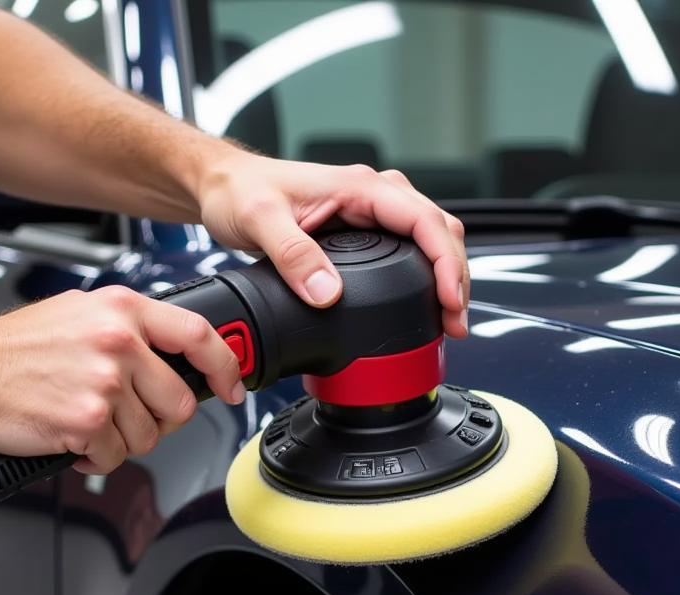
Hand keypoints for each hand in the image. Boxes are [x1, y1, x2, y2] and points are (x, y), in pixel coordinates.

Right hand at [0, 286, 241, 472]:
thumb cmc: (18, 348)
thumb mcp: (81, 314)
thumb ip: (133, 330)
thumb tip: (177, 354)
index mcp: (124, 310)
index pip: (199, 334)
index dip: (227, 366)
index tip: (233, 386)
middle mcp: (119, 342)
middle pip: (181, 402)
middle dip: (159, 420)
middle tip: (128, 415)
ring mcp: (106, 382)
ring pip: (150, 436)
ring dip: (122, 440)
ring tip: (89, 420)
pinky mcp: (89, 420)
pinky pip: (118, 456)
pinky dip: (98, 457)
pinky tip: (74, 436)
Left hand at [198, 151, 469, 338]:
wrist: (222, 187)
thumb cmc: (239, 191)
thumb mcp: (260, 221)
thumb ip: (294, 255)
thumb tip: (328, 293)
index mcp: (359, 188)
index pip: (425, 221)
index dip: (445, 263)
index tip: (448, 300)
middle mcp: (372, 196)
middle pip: (440, 230)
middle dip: (456, 276)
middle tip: (454, 322)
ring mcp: (370, 212)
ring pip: (431, 238)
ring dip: (447, 275)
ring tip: (448, 318)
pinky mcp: (364, 230)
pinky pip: (411, 247)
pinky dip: (426, 274)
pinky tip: (424, 301)